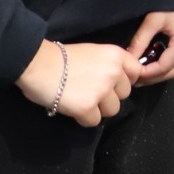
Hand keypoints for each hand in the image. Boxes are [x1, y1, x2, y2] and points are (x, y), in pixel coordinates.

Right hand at [15, 39, 137, 126]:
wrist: (37, 64)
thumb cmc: (60, 57)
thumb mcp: (93, 52)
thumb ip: (108, 65)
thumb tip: (116, 82)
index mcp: (116, 55)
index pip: (136, 73)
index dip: (124, 81)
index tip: (112, 85)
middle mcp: (114, 72)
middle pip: (124, 94)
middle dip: (109, 97)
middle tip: (91, 94)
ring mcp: (102, 91)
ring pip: (112, 110)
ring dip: (98, 110)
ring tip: (81, 102)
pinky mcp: (87, 107)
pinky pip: (94, 121)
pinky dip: (83, 118)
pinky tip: (73, 109)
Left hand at [125, 9, 173, 82]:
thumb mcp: (153, 20)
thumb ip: (139, 42)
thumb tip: (128, 61)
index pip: (163, 68)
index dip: (146, 74)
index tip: (132, 75)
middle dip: (154, 78)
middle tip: (137, 79)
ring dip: (164, 72)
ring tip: (147, 71)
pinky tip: (161, 60)